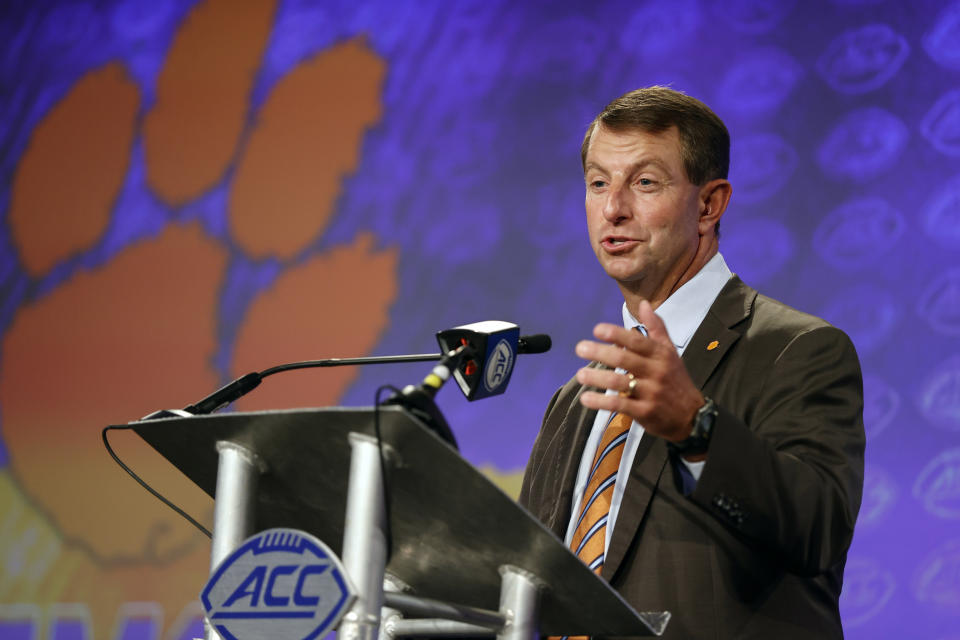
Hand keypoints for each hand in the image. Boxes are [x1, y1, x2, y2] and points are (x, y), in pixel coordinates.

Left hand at [574, 299, 704, 441]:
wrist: (693, 416)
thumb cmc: (676, 379)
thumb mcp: (670, 352)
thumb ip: (656, 328)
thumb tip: (644, 304)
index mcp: (660, 354)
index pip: (637, 341)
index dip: (616, 334)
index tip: (597, 329)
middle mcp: (656, 371)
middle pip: (624, 359)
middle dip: (600, 352)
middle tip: (580, 348)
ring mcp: (651, 392)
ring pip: (620, 382)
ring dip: (597, 377)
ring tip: (580, 374)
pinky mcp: (645, 412)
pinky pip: (620, 404)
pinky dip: (601, 402)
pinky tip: (586, 398)